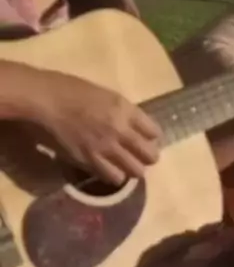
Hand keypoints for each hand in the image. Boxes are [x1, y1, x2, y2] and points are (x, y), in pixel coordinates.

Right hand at [31, 70, 161, 185]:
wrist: (45, 101)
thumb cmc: (70, 89)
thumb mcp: (105, 94)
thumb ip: (121, 111)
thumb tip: (131, 124)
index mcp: (125, 109)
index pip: (153, 131)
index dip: (152, 137)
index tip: (148, 139)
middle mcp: (121, 130)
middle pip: (149, 155)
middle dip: (148, 157)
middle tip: (141, 156)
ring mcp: (106, 148)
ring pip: (135, 171)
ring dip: (132, 169)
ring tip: (126, 166)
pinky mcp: (89, 161)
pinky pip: (112, 177)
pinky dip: (114, 175)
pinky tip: (109, 170)